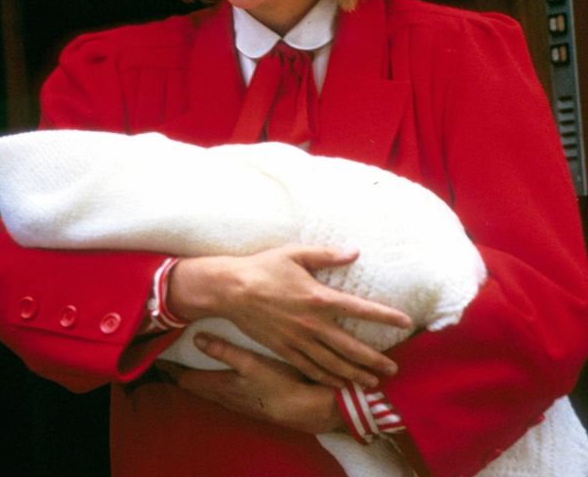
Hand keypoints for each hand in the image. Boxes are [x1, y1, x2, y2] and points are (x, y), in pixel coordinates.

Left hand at [165, 333, 342, 433]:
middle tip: (166, 365)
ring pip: (209, 393)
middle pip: (194, 388)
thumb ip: (224, 351)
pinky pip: (223, 396)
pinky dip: (213, 387)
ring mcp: (239, 403)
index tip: (156, 360)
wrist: (310, 410)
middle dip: (179, 376)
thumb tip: (197, 338)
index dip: (170, 370)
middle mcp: (226, 398)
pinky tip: (220, 383)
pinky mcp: (251, 405)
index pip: (185, 379)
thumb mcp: (252, 363)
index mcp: (221, 386)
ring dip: (196, 382)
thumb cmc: (280, 384)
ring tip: (186, 372)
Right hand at [168, 245, 411, 387]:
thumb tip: (355, 251)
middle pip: (351, 348)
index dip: (386, 316)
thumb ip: (327, 255)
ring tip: (373, 383)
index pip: (361, 309)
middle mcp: (312, 324)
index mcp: (319, 298)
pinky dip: (327, 378)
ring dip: (355, 374)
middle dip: (375, 361)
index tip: (406, 323)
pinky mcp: (283, 348)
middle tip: (393, 370)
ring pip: (333, 363)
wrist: (229, 290)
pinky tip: (339, 383)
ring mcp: (298, 339)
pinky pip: (310, 367)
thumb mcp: (295, 254)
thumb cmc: (262, 268)